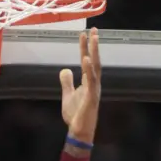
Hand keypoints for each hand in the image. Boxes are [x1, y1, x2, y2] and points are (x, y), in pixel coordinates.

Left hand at [59, 28, 101, 142]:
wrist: (79, 131)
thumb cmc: (76, 114)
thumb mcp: (68, 95)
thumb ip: (67, 82)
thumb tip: (65, 69)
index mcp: (89, 81)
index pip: (87, 60)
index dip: (85, 47)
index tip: (83, 34)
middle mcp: (94, 83)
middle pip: (94, 60)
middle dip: (93, 45)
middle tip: (93, 29)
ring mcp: (94, 89)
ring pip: (95, 67)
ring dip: (94, 52)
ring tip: (93, 38)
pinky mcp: (91, 97)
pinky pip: (91, 81)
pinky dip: (88, 69)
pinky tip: (85, 58)